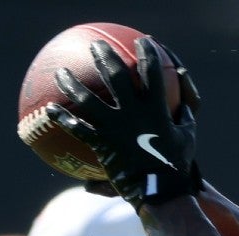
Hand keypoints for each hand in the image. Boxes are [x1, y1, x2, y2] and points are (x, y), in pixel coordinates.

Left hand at [48, 36, 199, 209]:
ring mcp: (115, 127)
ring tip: (61, 72)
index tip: (144, 41)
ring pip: (88, 99)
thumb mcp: (187, 140)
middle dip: (104, 56)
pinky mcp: (102, 144)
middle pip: (115, 75)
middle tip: (96, 46)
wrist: (161, 191)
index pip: (152, 72)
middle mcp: (133, 112)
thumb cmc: (177, 168)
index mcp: (156, 108)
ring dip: (72, 83)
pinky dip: (62, 119)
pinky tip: (51, 110)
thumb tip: (183, 107)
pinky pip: (77, 129)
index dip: (148, 52)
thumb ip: (184, 120)